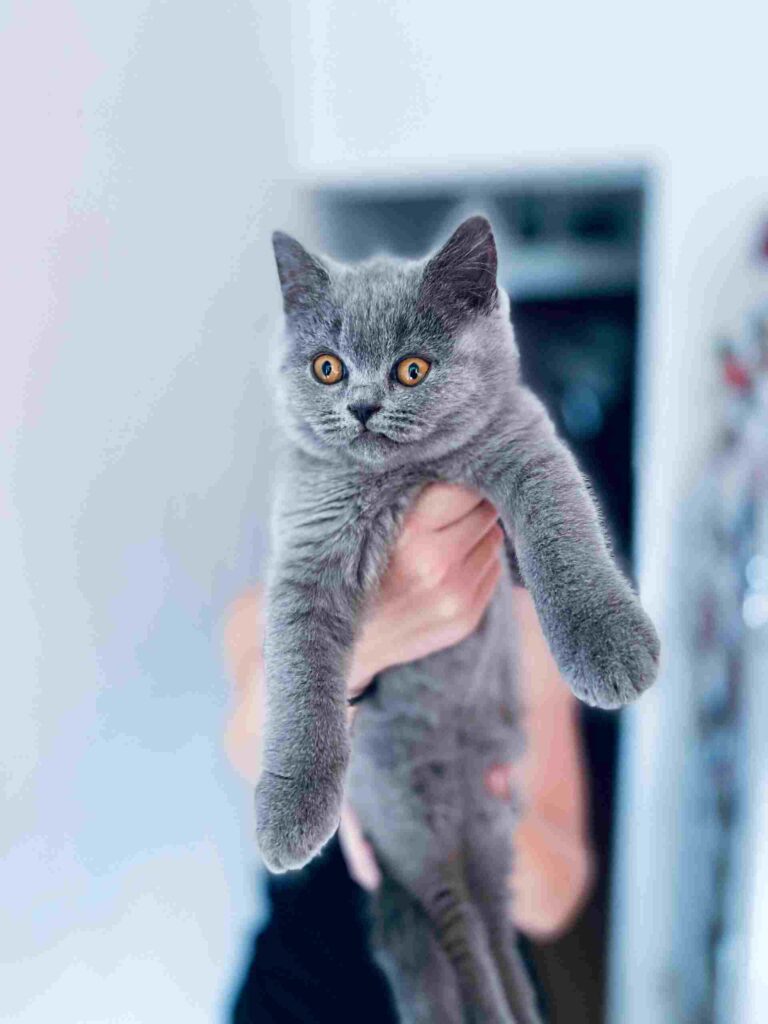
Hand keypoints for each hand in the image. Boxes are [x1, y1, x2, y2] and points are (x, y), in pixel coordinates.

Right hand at [348, 483, 503, 695]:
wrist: (330, 638)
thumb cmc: (342, 564)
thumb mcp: (359, 519)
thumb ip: (405, 489)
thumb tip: (452, 456)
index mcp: (409, 532)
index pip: (464, 485)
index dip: (459, 472)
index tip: (449, 468)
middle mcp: (436, 565)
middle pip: (485, 508)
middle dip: (470, 502)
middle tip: (444, 505)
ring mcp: (454, 596)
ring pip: (493, 536)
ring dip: (476, 531)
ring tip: (441, 537)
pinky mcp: (464, 618)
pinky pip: (493, 568)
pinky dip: (476, 561)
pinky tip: (443, 568)